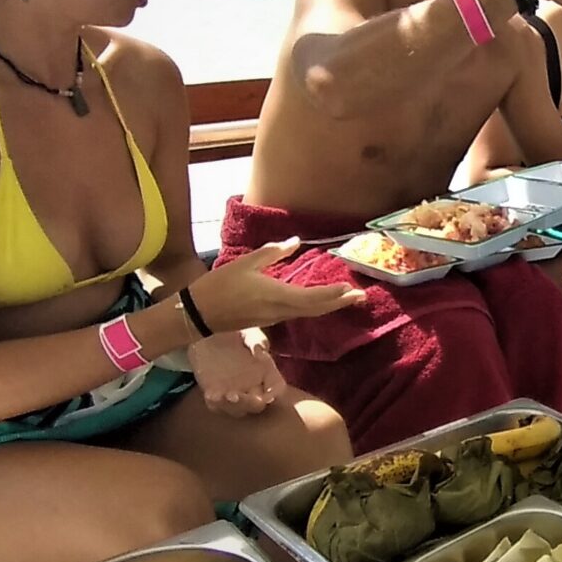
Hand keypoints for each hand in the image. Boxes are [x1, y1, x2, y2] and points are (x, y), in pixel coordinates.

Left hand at [187, 327, 286, 416]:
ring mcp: (234, 392)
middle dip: (250, 404)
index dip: (276, 394)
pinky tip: (210, 395)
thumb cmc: (234, 331)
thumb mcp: (249, 331)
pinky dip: (215, 403)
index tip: (269, 396)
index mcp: (266, 372)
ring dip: (232, 406)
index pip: (277, 387)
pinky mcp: (215, 394)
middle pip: (257, 405)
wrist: (207, 330)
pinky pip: (216, 406)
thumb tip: (260, 351)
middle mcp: (253, 386)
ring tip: (225, 396)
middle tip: (239, 396)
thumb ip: (257, 340)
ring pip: (237, 409)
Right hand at [189, 238, 365, 333]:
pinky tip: (319, 301)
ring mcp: (275, 318)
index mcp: (277, 295)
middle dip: (340, 303)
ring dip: (329, 306)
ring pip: (309, 313)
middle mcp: (281, 310)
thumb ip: (273, 252)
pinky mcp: (269, 319)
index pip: (313, 297)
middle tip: (361, 296)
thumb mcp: (246, 263)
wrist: (200, 313)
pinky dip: (314, 307)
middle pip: (317, 309)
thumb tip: (295, 242)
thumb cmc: (221, 285)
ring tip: (346, 297)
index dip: (334, 294)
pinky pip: (298, 313)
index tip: (352, 288)